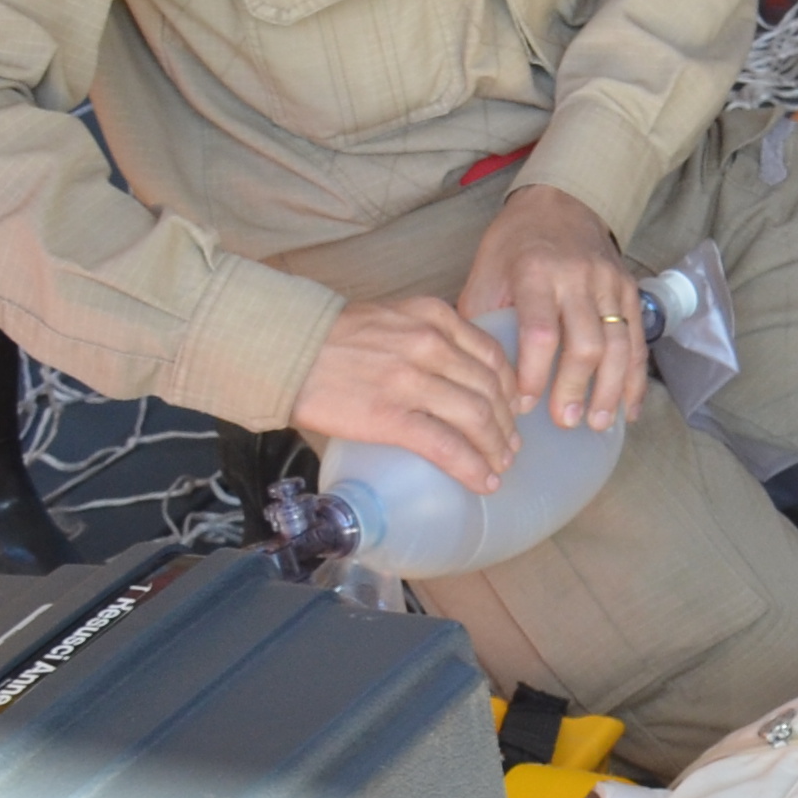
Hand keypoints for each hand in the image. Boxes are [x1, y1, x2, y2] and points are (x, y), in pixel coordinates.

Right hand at [291, 293, 522, 495]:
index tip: (513, 409)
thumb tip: (447, 374)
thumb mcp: (391, 317)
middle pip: (490, 388)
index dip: (510, 388)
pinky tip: (483, 480)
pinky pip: (445, 446)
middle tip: (509, 446)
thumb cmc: (331, 338)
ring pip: (476, 417)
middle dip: (506, 423)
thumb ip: (424, 336)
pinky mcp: (390, 416)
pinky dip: (472, 466)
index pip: (492, 354)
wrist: (284, 349)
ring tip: (499, 466)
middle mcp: (431, 344)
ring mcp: (412, 381)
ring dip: (495, 448)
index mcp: (434, 317)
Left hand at [458, 179, 646, 433]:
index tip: (523, 406)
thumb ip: (482, 323)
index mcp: (535, 272)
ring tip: (598, 424)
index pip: (540, 332)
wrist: (559, 202)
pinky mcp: (629, 290)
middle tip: (565, 423)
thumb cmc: (513, 245)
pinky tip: (629, 407)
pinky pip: (638, 339)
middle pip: (586, 343)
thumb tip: (477, 380)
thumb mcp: (485, 274)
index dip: (534, 374)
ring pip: (619, 343)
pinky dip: (636, 377)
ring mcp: (609, 283)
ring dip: (610, 388)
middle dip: (576, 388)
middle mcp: (578, 277)